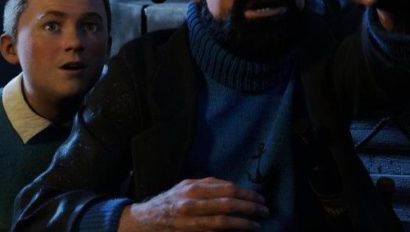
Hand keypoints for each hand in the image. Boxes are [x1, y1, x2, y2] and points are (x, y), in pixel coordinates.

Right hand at [117, 177, 267, 230]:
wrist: (145, 220)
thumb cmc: (170, 201)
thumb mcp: (186, 186)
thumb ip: (207, 185)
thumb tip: (232, 187)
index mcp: (192, 189)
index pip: (227, 189)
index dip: (247, 194)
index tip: (260, 198)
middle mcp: (190, 204)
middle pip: (228, 205)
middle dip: (250, 207)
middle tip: (265, 211)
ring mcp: (189, 222)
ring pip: (223, 222)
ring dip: (244, 223)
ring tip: (257, 224)